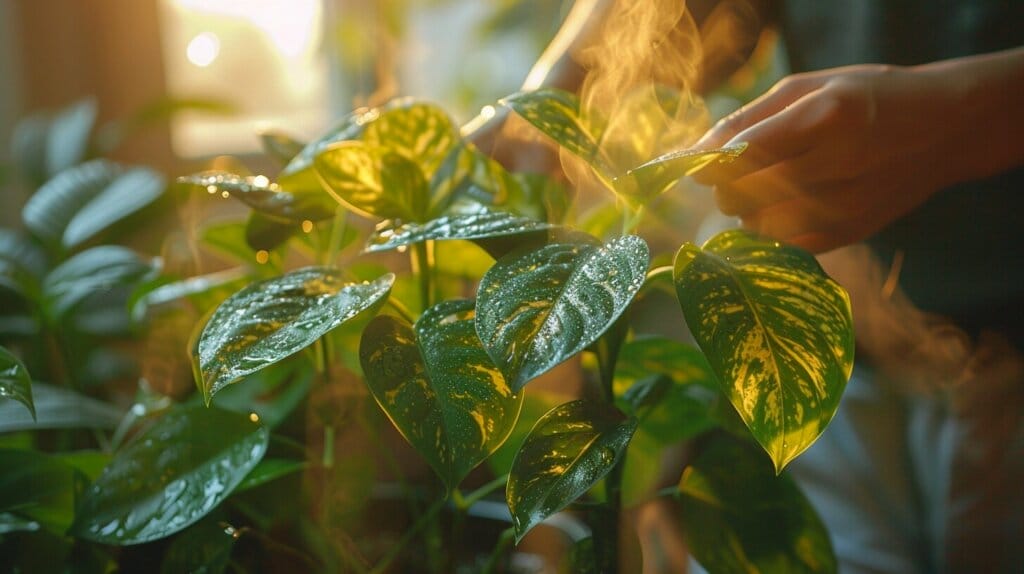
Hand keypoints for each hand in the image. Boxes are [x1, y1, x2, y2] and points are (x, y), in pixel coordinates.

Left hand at [692, 64, 975, 252]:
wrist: (945, 130)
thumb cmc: (867, 99)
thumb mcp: (810, 87)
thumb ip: (749, 118)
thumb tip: (696, 154)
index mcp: (826, 116)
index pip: (743, 153)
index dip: (711, 163)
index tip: (703, 164)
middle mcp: (838, 163)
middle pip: (743, 194)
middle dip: (726, 187)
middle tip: (737, 174)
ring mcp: (846, 204)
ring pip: (758, 225)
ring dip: (747, 211)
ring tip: (768, 188)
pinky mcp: (850, 233)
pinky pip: (784, 245)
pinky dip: (772, 230)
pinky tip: (787, 208)